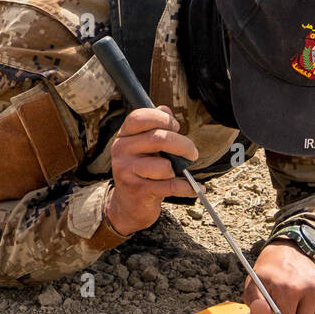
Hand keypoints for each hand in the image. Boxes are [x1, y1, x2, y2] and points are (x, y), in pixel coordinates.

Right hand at [105, 106, 198, 234]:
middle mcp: (121, 151)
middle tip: (192, 153)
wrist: (128, 204)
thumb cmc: (141, 171)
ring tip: (177, 173)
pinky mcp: (137, 190)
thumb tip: (166, 109)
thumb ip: (154, 126)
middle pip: (158, 139)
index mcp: (124, 136)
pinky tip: (193, 187)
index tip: (176, 127)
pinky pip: (170, 186)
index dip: (162, 119)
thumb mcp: (143, 147)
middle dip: (183, 145)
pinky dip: (187, 187)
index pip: (139, 117)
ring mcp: (126, 171)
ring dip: (178, 170)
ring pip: (164, 166)